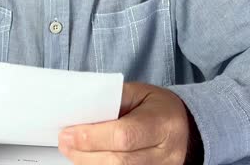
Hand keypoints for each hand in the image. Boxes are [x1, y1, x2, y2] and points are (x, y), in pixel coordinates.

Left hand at [57, 82, 200, 164]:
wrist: (184, 127)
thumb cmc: (157, 108)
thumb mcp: (138, 93)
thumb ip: (111, 101)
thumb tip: (79, 112)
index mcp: (163, 123)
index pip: (124, 136)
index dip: (92, 137)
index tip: (69, 133)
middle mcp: (166, 153)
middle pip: (118, 161)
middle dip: (84, 153)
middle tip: (65, 143)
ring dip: (88, 163)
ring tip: (73, 151)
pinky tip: (88, 160)